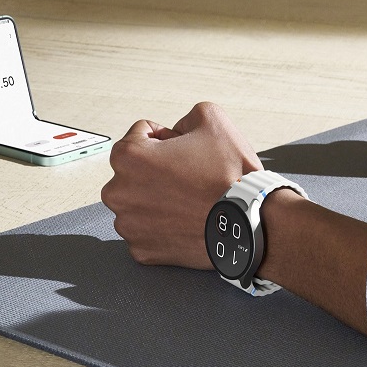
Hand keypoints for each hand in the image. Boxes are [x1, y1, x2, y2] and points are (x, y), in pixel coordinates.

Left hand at [101, 102, 261, 268]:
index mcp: (128, 156)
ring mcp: (129, 225)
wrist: (248, 220)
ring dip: (157, 198)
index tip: (186, 151)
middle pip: (134, 170)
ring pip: (139, 202)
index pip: (140, 134)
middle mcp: (119, 192)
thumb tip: (178, 130)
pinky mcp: (141, 250)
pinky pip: (147, 230)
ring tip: (190, 199)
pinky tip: (185, 219)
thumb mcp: (212, 118)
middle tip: (190, 175)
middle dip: (157, 169)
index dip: (167, 138)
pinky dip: (162, 225)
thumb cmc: (230, 174)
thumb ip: (185, 116)